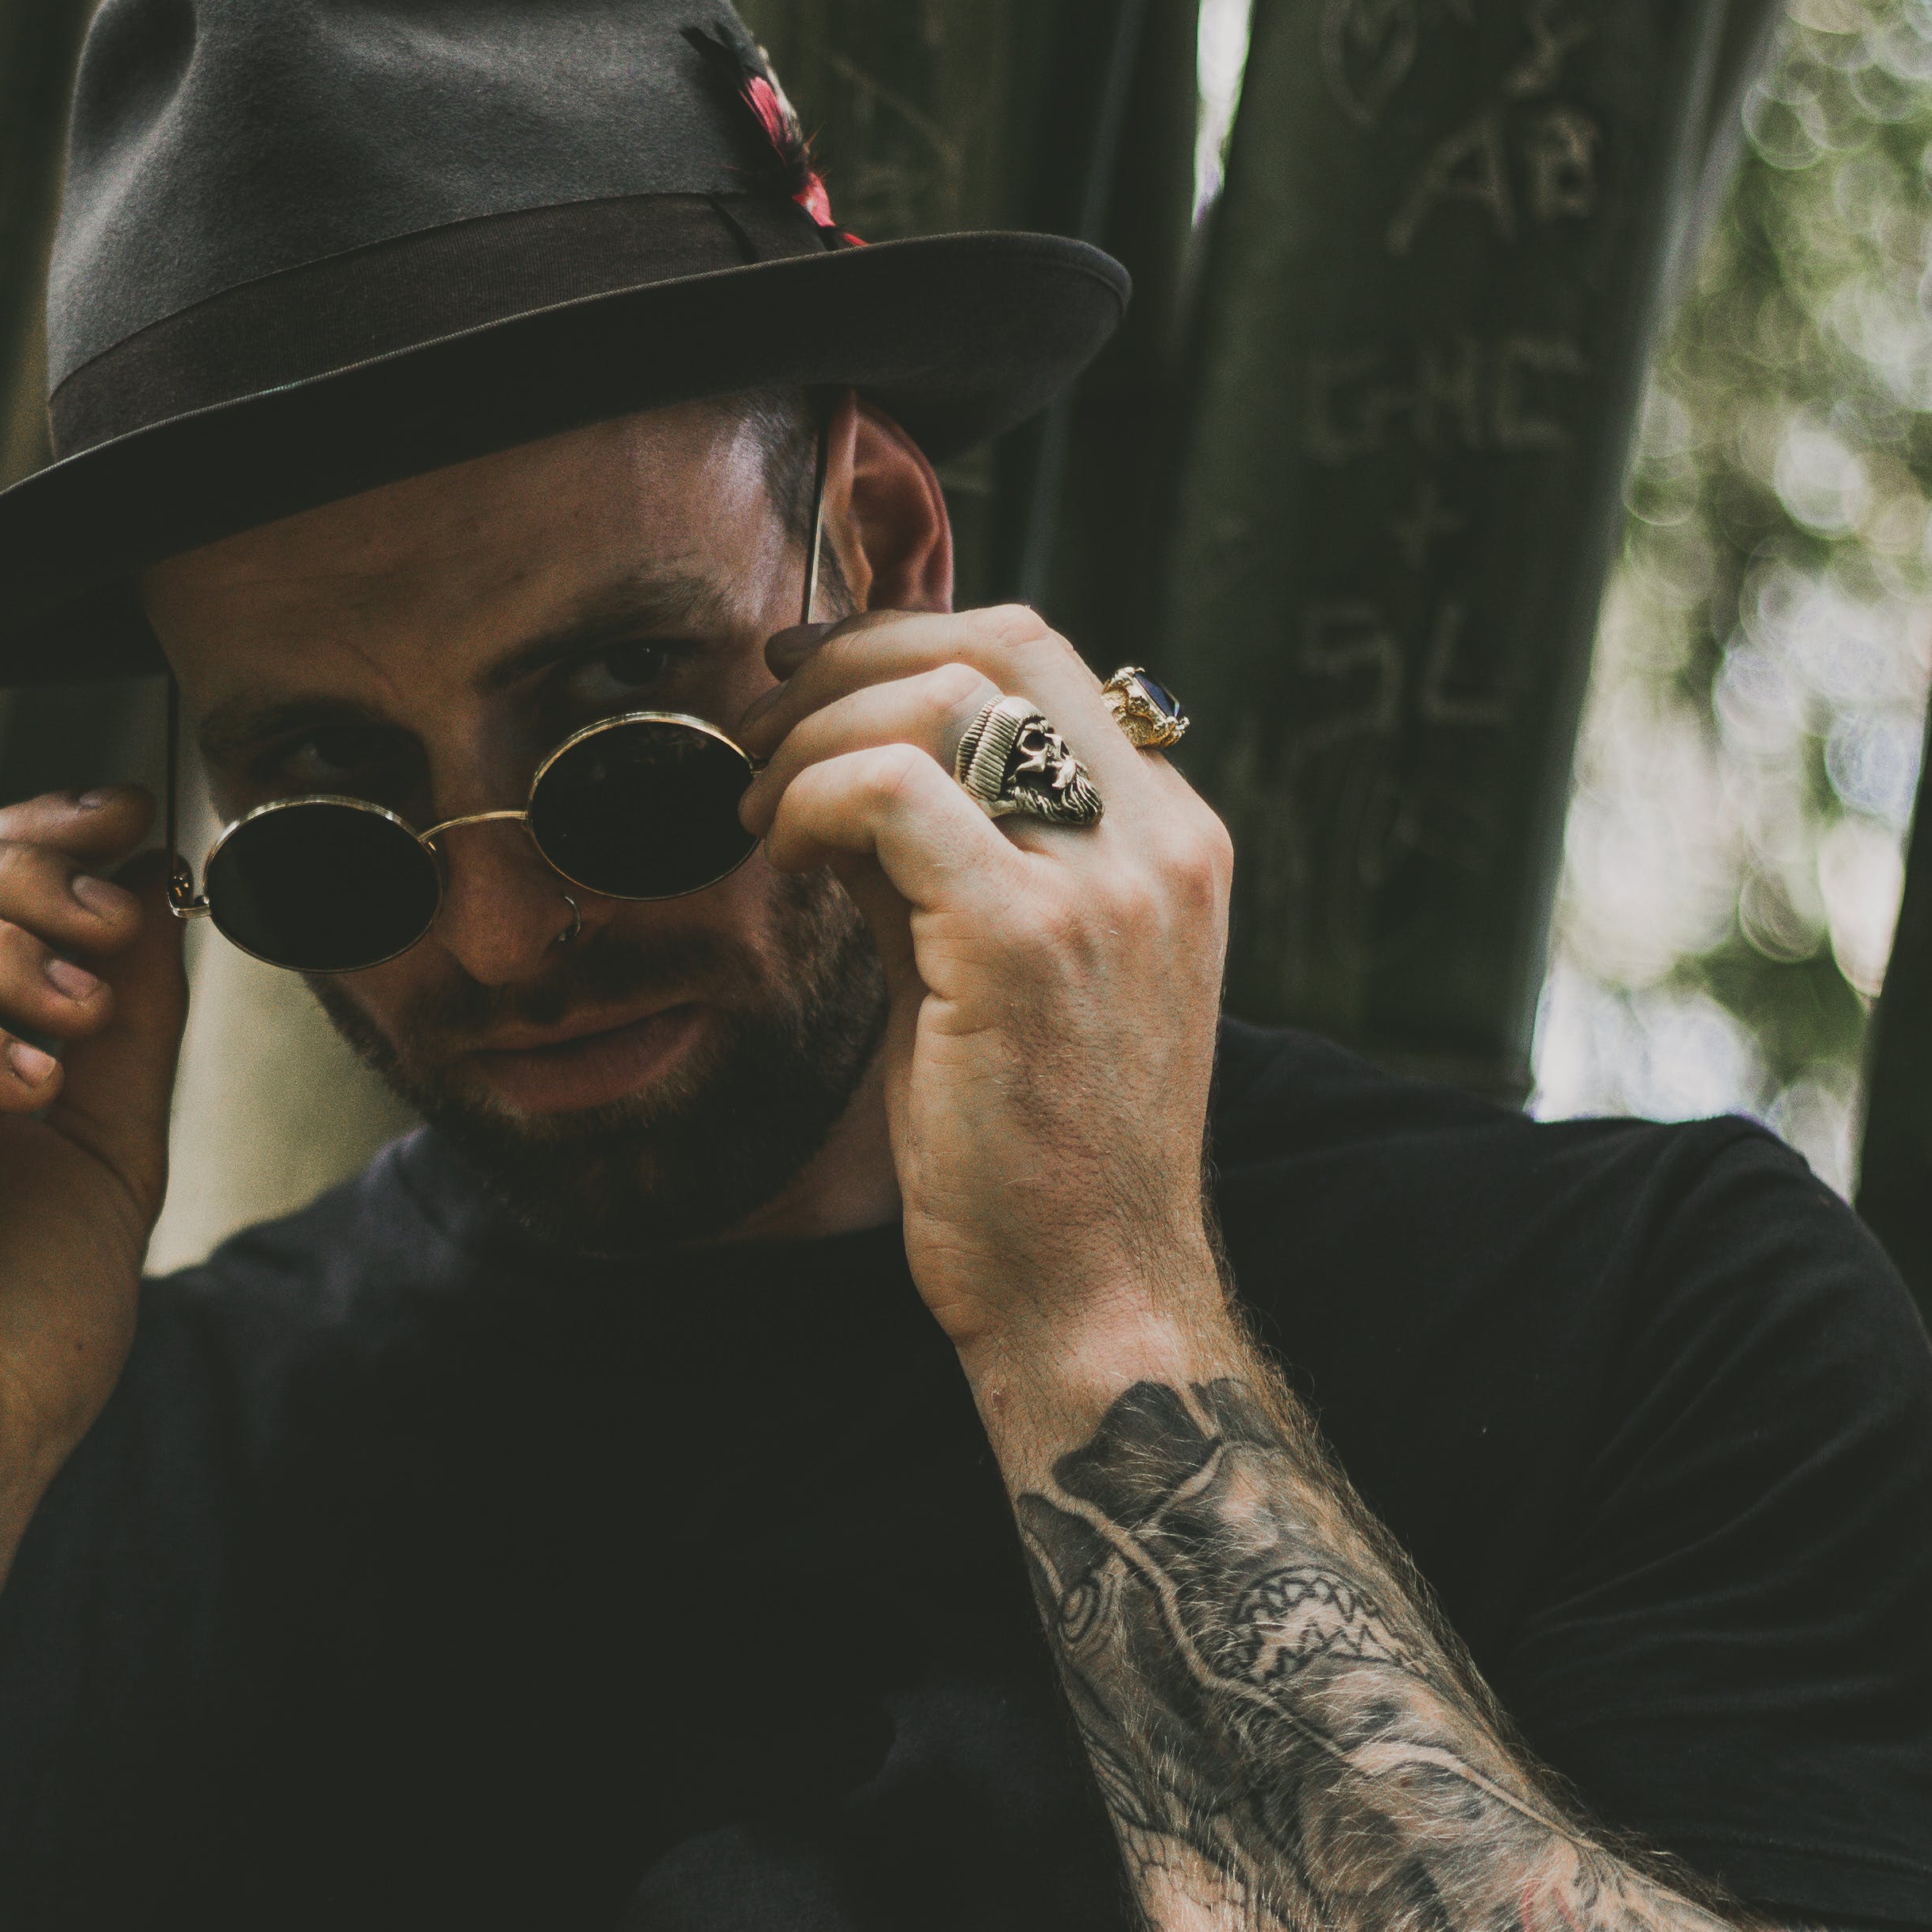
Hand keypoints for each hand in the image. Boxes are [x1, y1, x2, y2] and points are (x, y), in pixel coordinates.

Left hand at [727, 604, 1237, 1450]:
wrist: (1089, 1291)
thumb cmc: (1036, 1152)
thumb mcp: (998, 969)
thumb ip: (946, 862)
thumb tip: (843, 774)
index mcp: (1171, 839)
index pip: (1043, 656)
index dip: (910, 640)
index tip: (811, 684)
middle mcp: (1157, 842)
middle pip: (1001, 643)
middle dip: (853, 659)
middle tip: (760, 727)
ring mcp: (1102, 885)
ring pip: (943, 700)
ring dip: (817, 733)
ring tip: (760, 809)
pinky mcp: (1024, 938)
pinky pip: (890, 794)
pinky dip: (811, 799)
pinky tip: (780, 854)